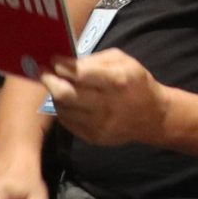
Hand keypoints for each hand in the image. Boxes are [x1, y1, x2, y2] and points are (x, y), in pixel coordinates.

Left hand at [43, 50, 169, 146]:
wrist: (152, 117)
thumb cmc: (136, 83)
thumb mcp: (123, 61)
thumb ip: (94, 60)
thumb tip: (63, 62)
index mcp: (117, 81)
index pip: (80, 74)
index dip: (61, 66)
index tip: (52, 60)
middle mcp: (107, 105)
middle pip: (65, 94)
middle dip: (49, 81)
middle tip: (44, 73)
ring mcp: (99, 124)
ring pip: (62, 109)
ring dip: (56, 96)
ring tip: (60, 87)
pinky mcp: (94, 138)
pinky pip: (67, 122)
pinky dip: (64, 110)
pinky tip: (70, 102)